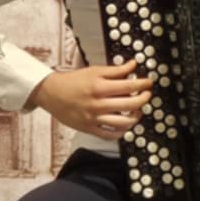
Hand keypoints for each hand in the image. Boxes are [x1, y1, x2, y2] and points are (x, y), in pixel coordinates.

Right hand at [28, 59, 153, 140]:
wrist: (50, 93)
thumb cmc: (73, 81)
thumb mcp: (94, 71)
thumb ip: (115, 70)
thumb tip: (133, 65)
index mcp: (98, 88)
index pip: (129, 87)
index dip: (143, 85)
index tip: (149, 83)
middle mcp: (97, 104)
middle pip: (130, 105)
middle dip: (144, 99)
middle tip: (147, 95)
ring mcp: (93, 119)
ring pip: (123, 123)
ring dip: (136, 117)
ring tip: (138, 110)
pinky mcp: (88, 129)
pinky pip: (110, 135)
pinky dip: (122, 132)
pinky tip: (126, 124)